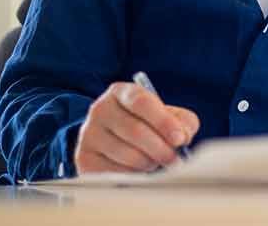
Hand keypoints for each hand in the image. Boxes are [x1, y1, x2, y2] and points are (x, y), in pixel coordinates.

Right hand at [74, 82, 199, 173]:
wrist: (115, 139)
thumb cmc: (148, 124)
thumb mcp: (167, 115)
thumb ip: (182, 121)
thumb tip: (183, 137)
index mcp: (120, 92)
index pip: (141, 102)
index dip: (163, 121)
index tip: (180, 139)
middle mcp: (100, 109)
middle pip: (135, 130)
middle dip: (161, 149)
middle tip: (175, 160)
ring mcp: (89, 133)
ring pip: (126, 154)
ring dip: (149, 163)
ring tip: (156, 163)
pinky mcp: (84, 158)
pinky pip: (114, 172)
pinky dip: (133, 175)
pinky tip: (139, 170)